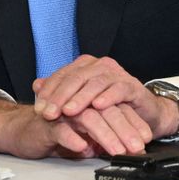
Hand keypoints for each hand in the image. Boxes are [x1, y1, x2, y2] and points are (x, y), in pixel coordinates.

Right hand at [0, 98, 151, 158]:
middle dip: (123, 129)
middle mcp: (76, 102)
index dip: (132, 122)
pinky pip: (60, 129)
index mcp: (88, 101)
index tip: (146, 138)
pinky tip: (82, 148)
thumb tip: (128, 146)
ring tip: (116, 150)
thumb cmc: (55, 131)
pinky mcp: (44, 123)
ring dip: (104, 134)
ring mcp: (60, 111)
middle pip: (104, 110)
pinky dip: (72, 138)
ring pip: (86, 118)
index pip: (115, 107)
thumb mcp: (86, 135)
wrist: (21, 130)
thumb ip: (104, 136)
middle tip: (136, 147)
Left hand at [31, 54, 178, 138]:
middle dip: (60, 97)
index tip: (38, 110)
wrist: (142, 113)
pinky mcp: (132, 85)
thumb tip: (36, 85)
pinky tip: (98, 106)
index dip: (48, 92)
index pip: (61, 76)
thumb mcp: (81, 102)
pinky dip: (108, 97)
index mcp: (84, 66)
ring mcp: (116, 74)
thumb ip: (60, 93)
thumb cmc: (109, 107)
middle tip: (49, 113)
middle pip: (75, 78)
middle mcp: (99, 66)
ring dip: (80, 98)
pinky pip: (118, 89)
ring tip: (69, 111)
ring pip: (94, 83)